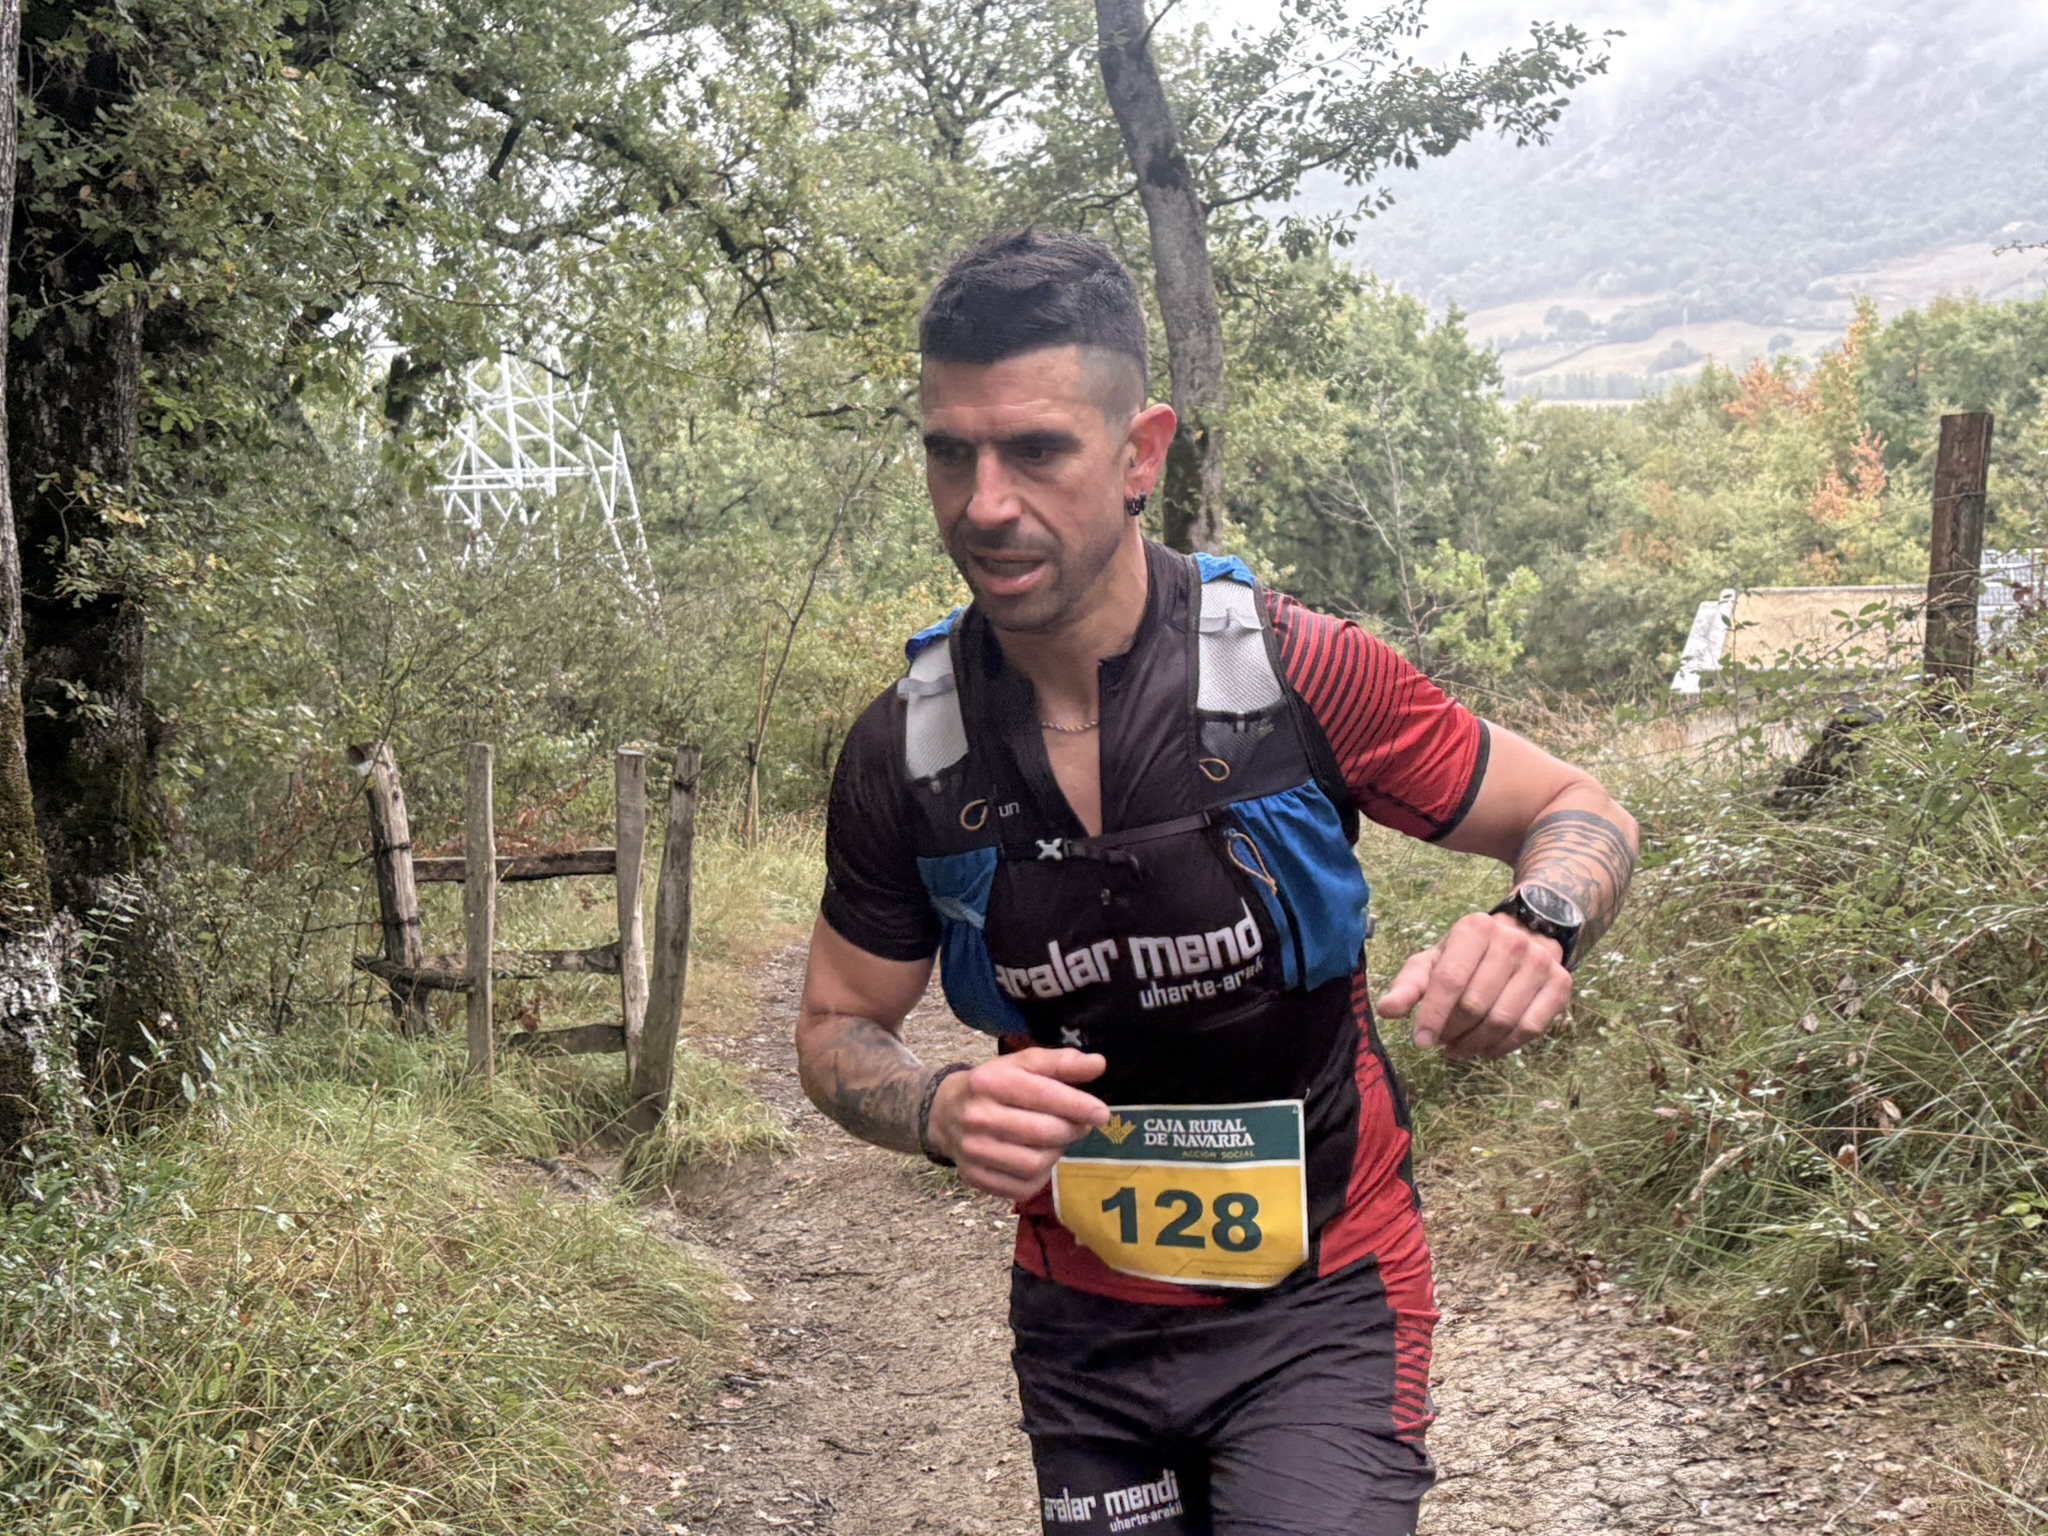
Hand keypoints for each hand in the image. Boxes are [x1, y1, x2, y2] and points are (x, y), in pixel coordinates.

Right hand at [928, 1047, 1109, 1202]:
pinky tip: (1038, 1157)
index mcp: (990, 1082)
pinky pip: (1023, 1186)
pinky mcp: (975, 1177)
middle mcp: (977, 1116)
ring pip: (1036, 1163)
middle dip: (1072, 1129)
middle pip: (1044, 1132)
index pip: (1043, 1095)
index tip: (1102, 1113)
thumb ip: (1061, 1062)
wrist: (944, 1112)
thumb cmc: (994, 1085)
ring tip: (1056, 1139)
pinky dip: (1040, 1175)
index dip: (1078, 1105)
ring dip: (1056, 1152)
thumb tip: (1098, 1064)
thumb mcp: (1022, 1064)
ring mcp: (973, 1151)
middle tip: (1080, 1125)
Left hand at [1375, 911, 1572, 1061]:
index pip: (1449, 980)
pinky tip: (1487, 1049)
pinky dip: (1505, 1047)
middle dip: (1453, 1031)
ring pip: (1503, 1020)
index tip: (1421, 1043)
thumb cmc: (1468, 955)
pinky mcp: (1561, 983)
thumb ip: (1409, 985)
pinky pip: (1531, 1028)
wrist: (1524, 935)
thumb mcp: (1434, 961)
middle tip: (1442, 1042)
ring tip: (1460, 1048)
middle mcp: (1511, 941)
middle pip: (1475, 1004)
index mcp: (1474, 929)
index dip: (1432, 1016)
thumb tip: (1387, 1011)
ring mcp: (1540, 961)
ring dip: (1476, 1044)